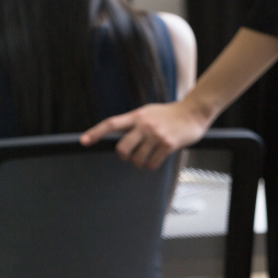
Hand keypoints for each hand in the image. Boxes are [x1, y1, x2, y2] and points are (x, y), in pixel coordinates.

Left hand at [79, 99, 209, 168]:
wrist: (193, 112)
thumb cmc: (169, 114)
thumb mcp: (149, 112)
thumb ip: (134, 122)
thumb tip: (120, 136)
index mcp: (137, 116)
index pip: (112, 124)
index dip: (96, 132)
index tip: (83, 141)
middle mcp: (145, 125)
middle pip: (122, 148)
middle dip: (124, 156)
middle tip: (131, 155)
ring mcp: (156, 135)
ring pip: (137, 159)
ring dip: (140, 162)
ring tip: (147, 157)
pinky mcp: (168, 144)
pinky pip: (152, 163)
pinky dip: (151, 165)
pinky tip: (156, 159)